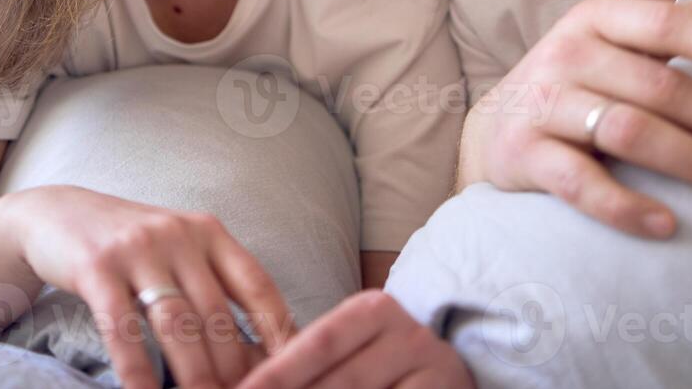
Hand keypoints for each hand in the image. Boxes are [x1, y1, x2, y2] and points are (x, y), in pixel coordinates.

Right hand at [5, 185, 294, 388]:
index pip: (257, 284)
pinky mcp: (97, 267)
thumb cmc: (129, 243)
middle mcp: (178, 236)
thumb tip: (262, 343)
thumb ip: (213, 283)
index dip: (278, 329)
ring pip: (177, 324)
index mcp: (208, 231)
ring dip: (194, 375)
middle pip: (217, 314)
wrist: (56, 212)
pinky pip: (122, 328)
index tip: (292, 368)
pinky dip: (137, 369)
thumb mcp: (179, 248)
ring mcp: (137, 249)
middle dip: (234, 368)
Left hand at [237, 290, 471, 388]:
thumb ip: (306, 368)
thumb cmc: (383, 369)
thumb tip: (243, 388)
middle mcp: (408, 334)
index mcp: (373, 311)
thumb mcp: (350, 355)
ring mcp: (434, 369)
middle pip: (341, 383)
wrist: (448, 380)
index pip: (317, 344)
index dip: (275, 376)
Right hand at [461, 0, 691, 237]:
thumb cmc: (575, 83)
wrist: (493, 130)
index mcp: (596, 20)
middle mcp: (567, 54)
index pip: (665, 23)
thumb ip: (679, 25)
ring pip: (629, 132)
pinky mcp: (524, 154)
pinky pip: (579, 183)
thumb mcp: (619, 45)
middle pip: (660, 87)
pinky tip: (667, 226)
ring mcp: (544, 104)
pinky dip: (624, 206)